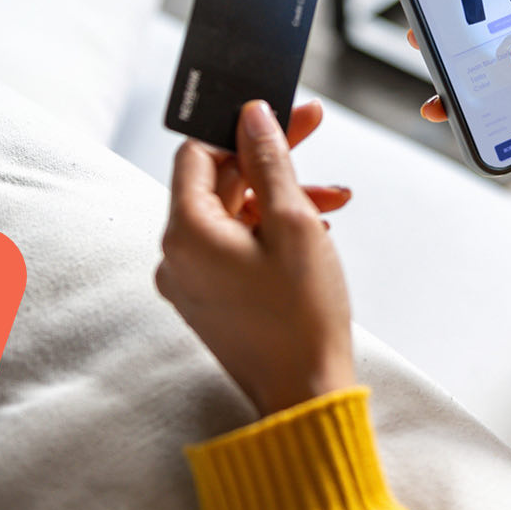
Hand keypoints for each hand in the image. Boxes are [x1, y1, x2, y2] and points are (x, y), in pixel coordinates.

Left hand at [156, 98, 356, 417]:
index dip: (240, 129)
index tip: (279, 114)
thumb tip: (253, 116)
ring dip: (280, 197)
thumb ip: (270, 162)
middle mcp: (177, 257)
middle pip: (219, 182)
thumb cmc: (302, 316)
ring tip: (334, 198)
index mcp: (186, 233)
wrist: (306, 395)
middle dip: (270, 158)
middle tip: (312, 127)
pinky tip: (315, 231)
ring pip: (233, 215)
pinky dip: (271, 232)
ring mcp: (192, 282)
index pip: (197, 154)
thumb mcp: (294, 223)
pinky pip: (236, 247)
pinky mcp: (212, 301)